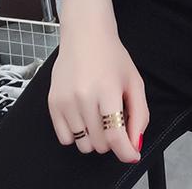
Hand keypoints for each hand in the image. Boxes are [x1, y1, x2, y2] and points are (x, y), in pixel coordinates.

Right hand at [48, 0, 148, 161]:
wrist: (85, 35)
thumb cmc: (112, 57)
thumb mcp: (134, 81)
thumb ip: (139, 114)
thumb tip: (134, 144)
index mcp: (108, 90)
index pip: (115, 135)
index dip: (126, 151)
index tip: (132, 155)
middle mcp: (84, 97)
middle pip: (100, 143)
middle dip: (112, 139)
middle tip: (114, 119)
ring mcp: (65, 101)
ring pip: (83, 144)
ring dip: (94, 138)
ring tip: (98, 115)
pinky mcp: (52, 103)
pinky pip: (64, 139)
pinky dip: (76, 135)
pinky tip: (83, 116)